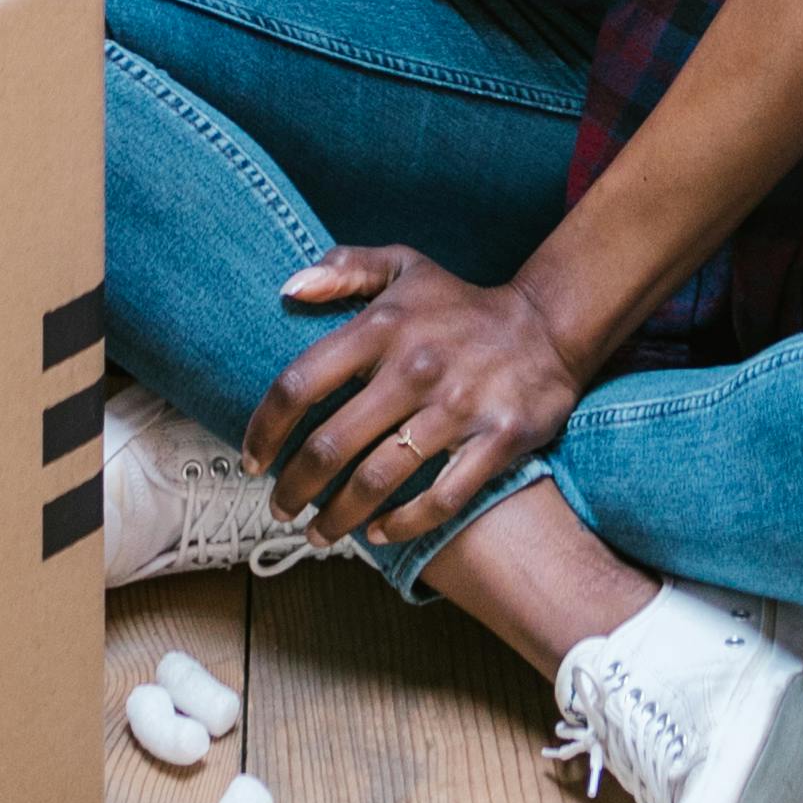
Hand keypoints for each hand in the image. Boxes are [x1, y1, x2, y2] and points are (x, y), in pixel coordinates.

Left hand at [248, 242, 580, 549]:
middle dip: (295, 487)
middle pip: (331, 444)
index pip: (300, 383)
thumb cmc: (460, 304)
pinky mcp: (497, 440)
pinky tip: (377, 534)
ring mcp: (458, 407)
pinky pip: (440, 498)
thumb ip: (344, 268)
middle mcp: (416, 367)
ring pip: (378, 479)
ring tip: (318, 533)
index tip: (252, 460)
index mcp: (384, 325)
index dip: (265, 429)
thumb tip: (287, 288)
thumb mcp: (405, 268)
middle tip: (280, 507)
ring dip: (337, 517)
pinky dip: (402, 524)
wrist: (549, 326)